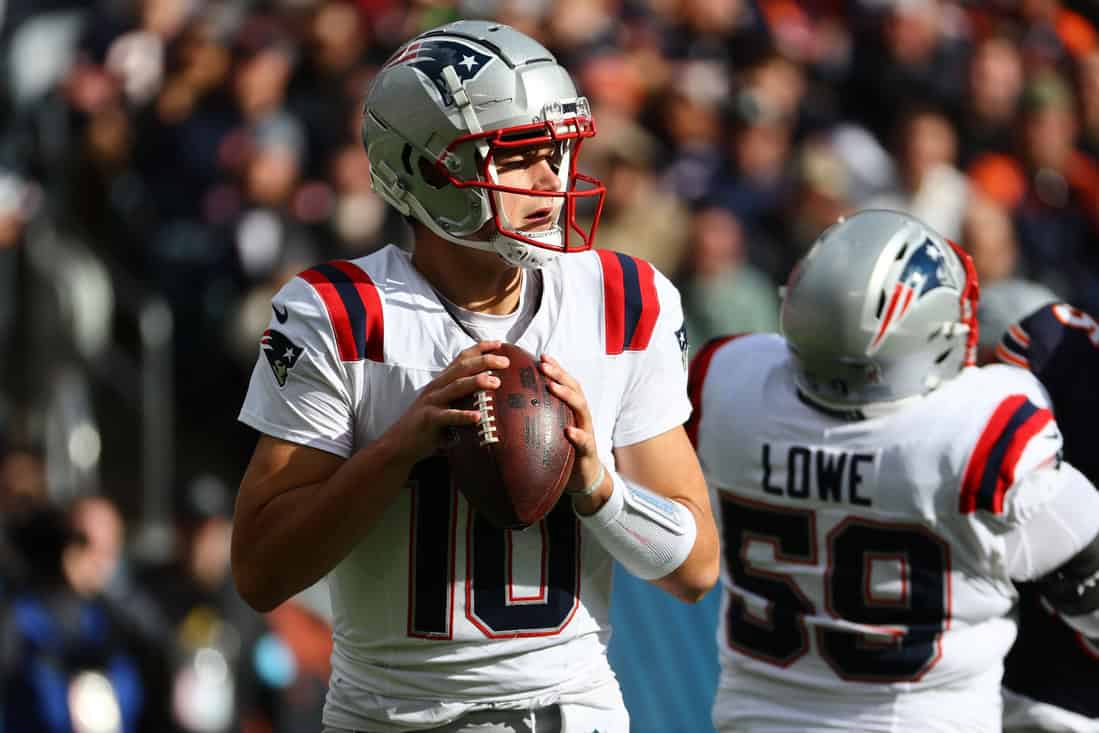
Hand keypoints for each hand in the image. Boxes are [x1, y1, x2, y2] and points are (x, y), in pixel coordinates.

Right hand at [388, 341, 509, 463]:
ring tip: (496, 382)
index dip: (480, 349)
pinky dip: (463, 415)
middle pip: (462, 368)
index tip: (500, 344)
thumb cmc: (427, 426)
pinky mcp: (429, 419)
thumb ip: (462, 399)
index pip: (461, 359)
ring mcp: (432, 402)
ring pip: (456, 387)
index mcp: (442, 382)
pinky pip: (448, 416)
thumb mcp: (445, 406)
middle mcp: (437, 387)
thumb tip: (491, 400)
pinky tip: (477, 417)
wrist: (399, 444)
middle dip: (484, 361)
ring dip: (477, 382)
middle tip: (505, 361)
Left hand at [539, 354, 607, 503]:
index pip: (566, 383)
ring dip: (567, 396)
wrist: (584, 476)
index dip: (556, 368)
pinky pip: (584, 441)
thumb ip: (541, 414)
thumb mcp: (552, 429)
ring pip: (581, 408)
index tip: (542, 356)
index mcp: (572, 409)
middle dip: (559, 375)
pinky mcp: (588, 451)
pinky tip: (568, 431)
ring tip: (552, 387)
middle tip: (543, 365)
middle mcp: (581, 416)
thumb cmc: (564, 449)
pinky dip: (578, 435)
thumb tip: (514, 403)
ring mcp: (586, 431)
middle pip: (574, 389)